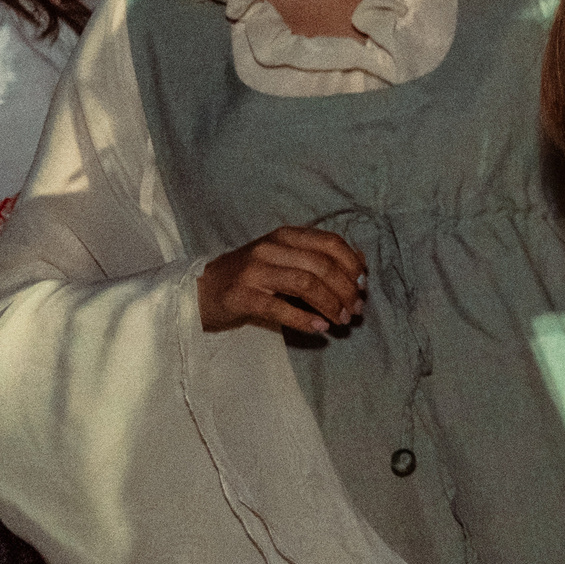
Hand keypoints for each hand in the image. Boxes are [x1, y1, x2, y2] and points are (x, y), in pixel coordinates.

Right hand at [198, 225, 364, 333]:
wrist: (201, 290)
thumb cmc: (251, 275)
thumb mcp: (285, 258)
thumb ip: (319, 258)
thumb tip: (361, 263)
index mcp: (285, 236)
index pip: (330, 243)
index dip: (353, 264)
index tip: (363, 285)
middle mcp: (270, 248)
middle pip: (322, 266)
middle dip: (346, 290)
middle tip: (356, 310)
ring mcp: (253, 271)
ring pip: (305, 284)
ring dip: (330, 305)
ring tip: (342, 320)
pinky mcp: (240, 296)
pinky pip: (279, 308)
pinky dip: (304, 319)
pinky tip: (319, 328)